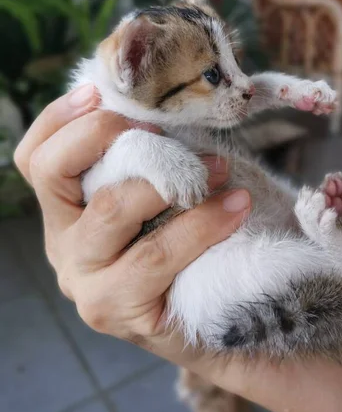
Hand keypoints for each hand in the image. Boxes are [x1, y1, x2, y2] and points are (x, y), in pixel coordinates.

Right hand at [14, 84, 250, 365]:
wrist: (218, 319)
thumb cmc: (189, 241)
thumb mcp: (159, 195)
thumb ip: (146, 159)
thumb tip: (160, 104)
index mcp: (66, 212)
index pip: (35, 158)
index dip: (59, 118)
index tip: (99, 91)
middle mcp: (64, 246)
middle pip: (53, 174)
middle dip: (105, 134)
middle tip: (160, 130)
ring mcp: (87, 283)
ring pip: (110, 210)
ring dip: (169, 178)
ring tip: (220, 168)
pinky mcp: (121, 311)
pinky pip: (157, 254)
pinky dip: (202, 223)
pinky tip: (237, 206)